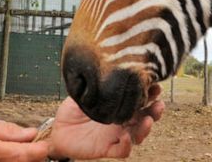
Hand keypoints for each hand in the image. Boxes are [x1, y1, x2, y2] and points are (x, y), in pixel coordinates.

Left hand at [49, 85, 164, 159]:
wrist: (58, 130)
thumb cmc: (72, 110)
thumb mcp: (83, 93)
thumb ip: (94, 84)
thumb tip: (101, 66)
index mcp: (117, 106)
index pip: (137, 100)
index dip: (148, 94)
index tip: (155, 84)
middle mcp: (120, 121)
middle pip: (143, 118)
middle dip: (154, 111)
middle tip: (159, 103)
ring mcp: (115, 135)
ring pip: (137, 135)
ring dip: (145, 128)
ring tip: (149, 119)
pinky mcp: (107, 148)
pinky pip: (121, 150)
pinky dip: (126, 145)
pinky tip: (126, 136)